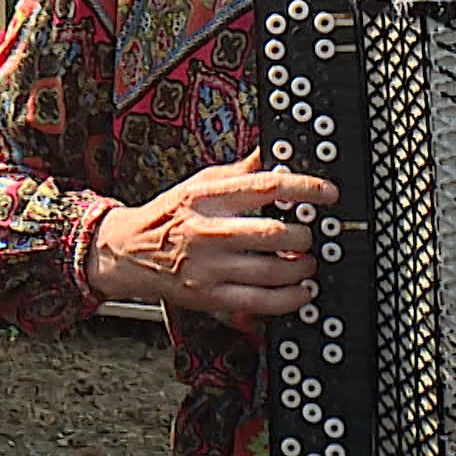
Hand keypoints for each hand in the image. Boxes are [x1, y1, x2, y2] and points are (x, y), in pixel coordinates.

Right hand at [85, 148, 338, 318]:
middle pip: (276, 234)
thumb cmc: (167, 215)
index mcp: (205, 197)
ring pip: (275, 270)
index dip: (304, 188)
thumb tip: (272, 154)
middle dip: (304, 236)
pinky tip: (300, 290)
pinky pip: (262, 301)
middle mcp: (207, 231)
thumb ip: (238, 172)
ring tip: (306, 261)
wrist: (127, 251)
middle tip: (308, 235)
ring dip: (303, 267)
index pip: (264, 187)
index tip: (328, 194)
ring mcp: (208, 267)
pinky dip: (292, 298)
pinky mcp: (209, 296)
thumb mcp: (197, 183)